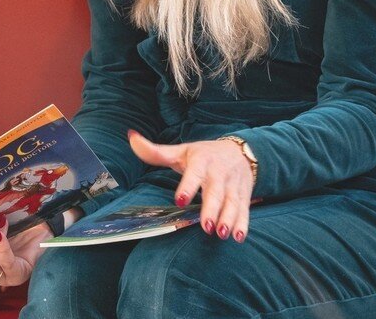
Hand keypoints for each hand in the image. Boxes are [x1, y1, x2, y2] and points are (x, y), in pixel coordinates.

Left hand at [128, 128, 253, 242]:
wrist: (239, 150)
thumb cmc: (203, 155)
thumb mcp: (180, 151)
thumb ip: (156, 152)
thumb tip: (131, 138)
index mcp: (201, 162)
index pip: (194, 174)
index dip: (188, 186)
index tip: (180, 200)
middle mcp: (218, 173)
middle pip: (215, 192)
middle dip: (211, 208)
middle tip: (206, 226)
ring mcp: (233, 185)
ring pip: (231, 202)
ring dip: (228, 218)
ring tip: (221, 234)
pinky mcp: (244, 196)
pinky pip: (244, 210)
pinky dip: (243, 223)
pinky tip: (238, 237)